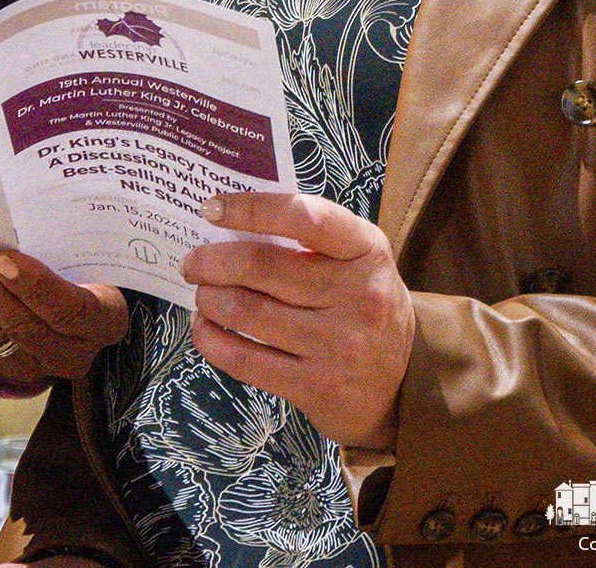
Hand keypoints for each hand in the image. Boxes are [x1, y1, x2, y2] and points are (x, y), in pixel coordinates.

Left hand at [0, 235, 127, 387]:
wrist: (77, 302)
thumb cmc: (87, 262)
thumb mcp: (88, 250)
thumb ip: (63, 241)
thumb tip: (11, 221)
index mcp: (104, 321)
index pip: (70, 310)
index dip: (34, 287)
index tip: (2, 258)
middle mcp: (71, 353)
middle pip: (23, 324)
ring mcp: (34, 366)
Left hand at [183, 192, 413, 449]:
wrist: (403, 384)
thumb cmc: (364, 302)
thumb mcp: (357, 258)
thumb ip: (310, 235)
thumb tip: (232, 221)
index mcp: (367, 249)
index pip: (304, 217)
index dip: (251, 208)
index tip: (211, 207)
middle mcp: (358, 296)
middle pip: (262, 267)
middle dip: (212, 260)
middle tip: (193, 261)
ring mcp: (338, 346)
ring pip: (248, 311)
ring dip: (209, 297)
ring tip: (202, 292)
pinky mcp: (316, 387)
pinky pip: (245, 360)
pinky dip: (212, 339)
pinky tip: (204, 327)